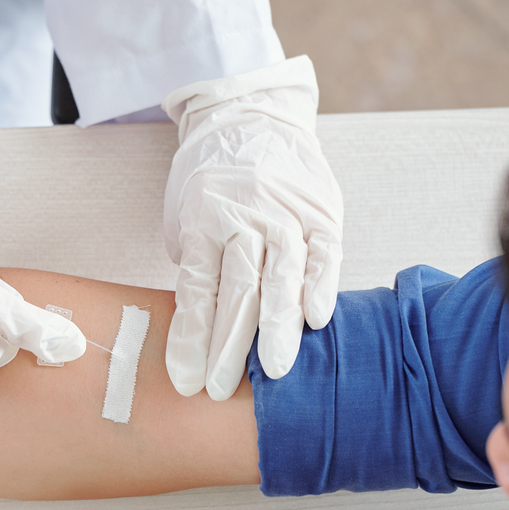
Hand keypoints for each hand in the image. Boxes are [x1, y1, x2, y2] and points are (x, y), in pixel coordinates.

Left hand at [162, 56, 342, 400]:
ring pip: (282, 275)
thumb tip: (196, 340)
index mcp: (203, 218)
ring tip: (275, 372)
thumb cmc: (208, 184)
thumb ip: (197, 272)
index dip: (190, 338)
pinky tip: (317, 320)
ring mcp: (287, 211)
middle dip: (228, 346)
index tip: (184, 381)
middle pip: (238, 288)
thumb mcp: (185, 221)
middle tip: (221, 391)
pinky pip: (325, 253)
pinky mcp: (323, 211)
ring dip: (278, 327)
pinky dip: (321, 286)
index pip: (196, 288)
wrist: (250, 118)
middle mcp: (245, 214)